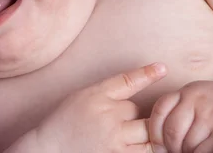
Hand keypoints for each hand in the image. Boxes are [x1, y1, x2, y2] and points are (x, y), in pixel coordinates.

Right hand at [35, 63, 166, 152]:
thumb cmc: (64, 122)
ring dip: (144, 135)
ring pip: (147, 132)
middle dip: (135, 117)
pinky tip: (132, 146)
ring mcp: (114, 140)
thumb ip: (107, 93)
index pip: (127, 81)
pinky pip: (144, 152)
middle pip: (139, 111)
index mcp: (96, 97)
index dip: (147, 74)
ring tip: (132, 137)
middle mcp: (107, 117)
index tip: (162, 68)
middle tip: (124, 124)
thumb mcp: (82, 97)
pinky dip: (144, 149)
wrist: (49, 149)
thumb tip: (137, 88)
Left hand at [148, 81, 212, 152]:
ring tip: (191, 152)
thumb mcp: (197, 98)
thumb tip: (159, 141)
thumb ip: (179, 110)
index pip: (160, 111)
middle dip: (171, 148)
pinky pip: (203, 151)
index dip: (155, 133)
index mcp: (187, 91)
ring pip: (187, 143)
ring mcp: (211, 113)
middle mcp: (196, 98)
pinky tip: (205, 152)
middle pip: (171, 130)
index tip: (158, 146)